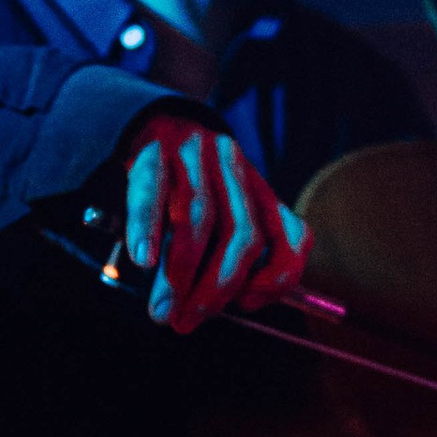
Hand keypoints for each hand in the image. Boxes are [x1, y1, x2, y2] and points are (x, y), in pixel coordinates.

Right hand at [118, 118, 310, 332]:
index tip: (246, 305)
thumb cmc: (186, 183)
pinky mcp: (153, 150)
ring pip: (198, 220)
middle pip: (243, 235)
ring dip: (181, 274)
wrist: (148, 115)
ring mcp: (195, 156)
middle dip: (218, 288)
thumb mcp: (226, 208)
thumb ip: (236, 249)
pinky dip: (147, 230)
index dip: (277, 279)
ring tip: (163, 310)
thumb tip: (237, 303)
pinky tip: (144, 261)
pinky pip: (152, 192)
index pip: (292, 236)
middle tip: (189, 321)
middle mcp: (236, 169)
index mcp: (261, 188)